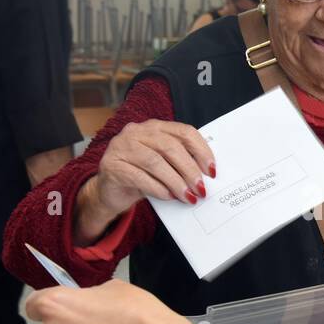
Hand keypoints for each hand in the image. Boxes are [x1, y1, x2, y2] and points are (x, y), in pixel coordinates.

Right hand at [94, 120, 215, 215]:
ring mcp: (121, 147)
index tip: (212, 170)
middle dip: (189, 169)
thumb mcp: (163, 166)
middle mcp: (136, 132)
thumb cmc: (141, 176)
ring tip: (188, 196)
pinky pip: (139, 177)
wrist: (111, 192)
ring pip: (155, 162)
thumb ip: (180, 164)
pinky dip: (158, 188)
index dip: (201, 150)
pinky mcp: (112, 165)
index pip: (183, 132)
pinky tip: (168, 197)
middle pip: (170, 147)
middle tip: (201, 188)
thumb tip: (206, 176)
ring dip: (176, 181)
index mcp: (153, 127)